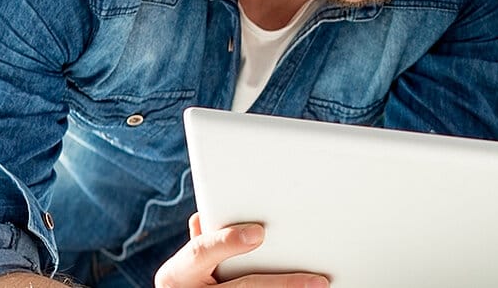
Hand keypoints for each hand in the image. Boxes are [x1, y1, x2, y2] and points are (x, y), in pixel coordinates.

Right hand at [152, 213, 328, 287]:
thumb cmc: (186, 281)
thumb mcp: (185, 263)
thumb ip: (202, 241)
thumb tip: (203, 217)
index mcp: (179, 273)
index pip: (200, 253)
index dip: (227, 241)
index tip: (258, 233)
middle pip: (245, 286)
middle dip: (282, 283)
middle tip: (317, 280)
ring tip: (318, 287)